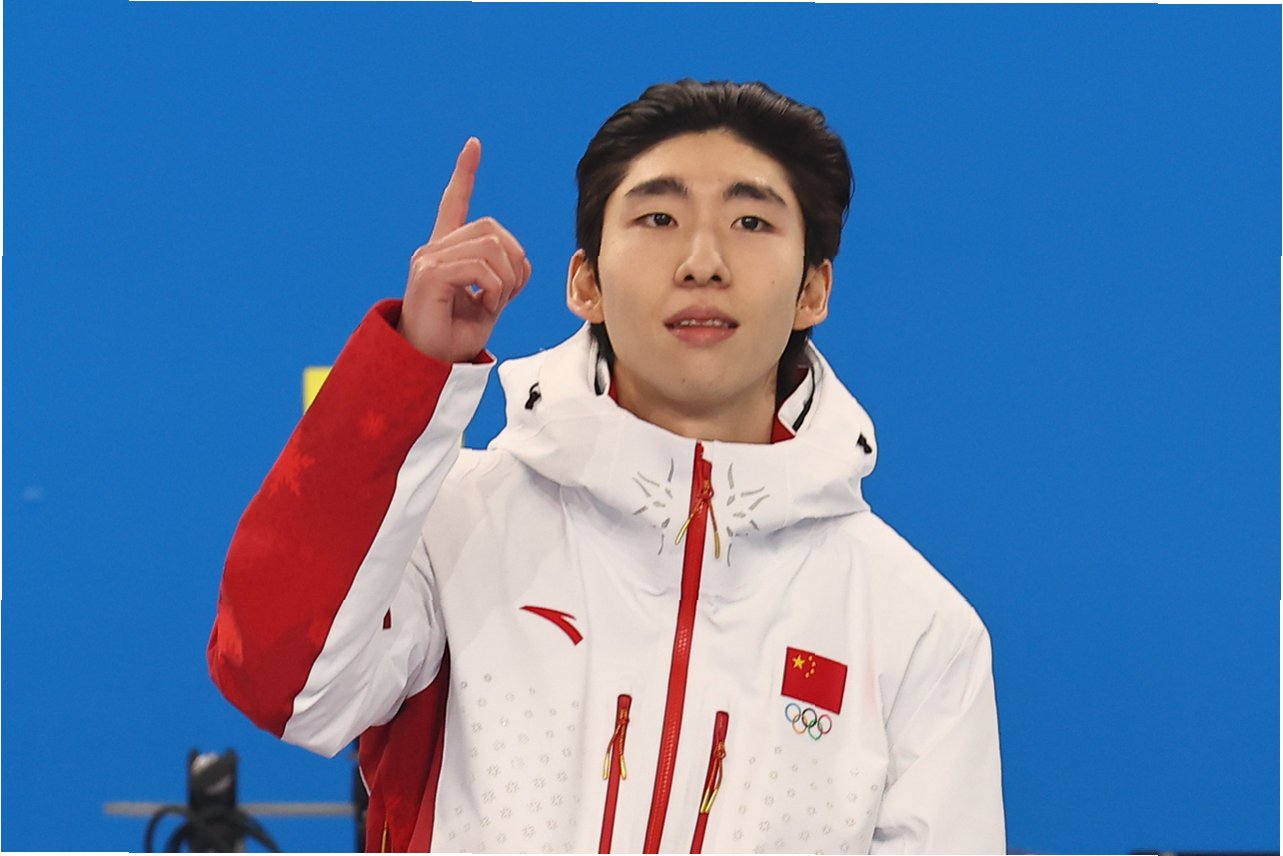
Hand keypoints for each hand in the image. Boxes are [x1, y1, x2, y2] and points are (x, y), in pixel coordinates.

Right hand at [399, 138, 531, 362]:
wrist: (428, 364)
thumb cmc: (454, 337)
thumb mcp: (490, 303)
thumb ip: (506, 278)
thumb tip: (523, 263)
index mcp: (446, 252)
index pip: (454, 204)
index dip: (464, 174)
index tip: (474, 145)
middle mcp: (434, 249)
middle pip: (492, 229)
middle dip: (514, 261)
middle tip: (507, 294)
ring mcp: (428, 259)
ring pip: (490, 246)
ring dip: (505, 278)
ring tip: (494, 303)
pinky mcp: (429, 274)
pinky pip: (479, 267)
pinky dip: (494, 288)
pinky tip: (485, 305)